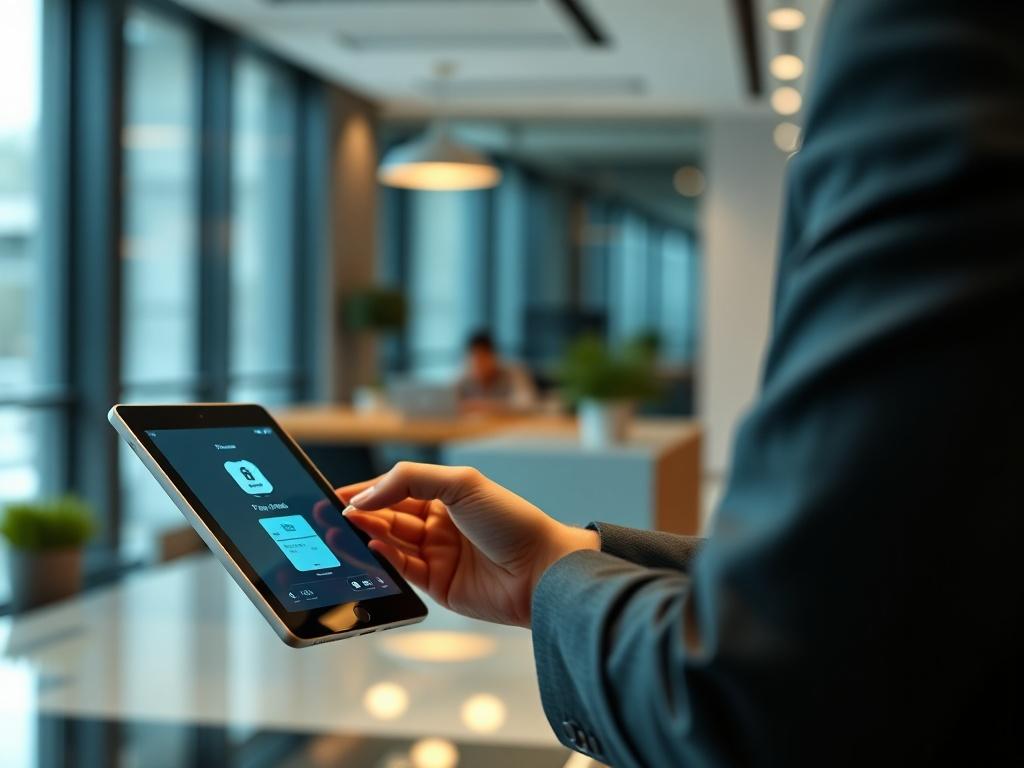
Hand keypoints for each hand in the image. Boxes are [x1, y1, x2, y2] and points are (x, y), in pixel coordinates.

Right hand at [338, 462, 598, 627]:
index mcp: (447, 496)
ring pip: (390, 543)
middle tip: (331, 513)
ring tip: (340, 529)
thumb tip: (366, 495)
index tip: (338, 493)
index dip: (367, 490)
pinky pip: (401, 570)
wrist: (542, 569)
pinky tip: (368, 546)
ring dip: (365, 535)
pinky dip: (383, 558)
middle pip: (388, 516)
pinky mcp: (438, 585)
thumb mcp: (462, 483)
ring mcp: (437, 555)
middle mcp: (439, 524)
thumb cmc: (513, 520)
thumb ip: (410, 480)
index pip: (397, 488)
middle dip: (360, 513)